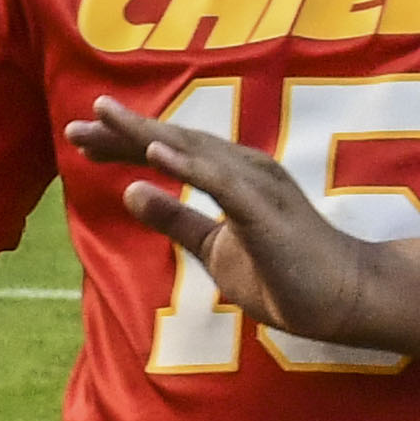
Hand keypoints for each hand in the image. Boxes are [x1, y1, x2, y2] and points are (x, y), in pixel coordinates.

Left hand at [76, 94, 388, 350]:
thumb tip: (131, 192)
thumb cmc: (285, 274)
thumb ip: (176, 220)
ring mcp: (258, 188)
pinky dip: (189, 167)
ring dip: (148, 135)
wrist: (346, 301)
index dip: (123, 143)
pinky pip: (223, 185)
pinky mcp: (267, 213)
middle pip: (175, 143)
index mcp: (230, 178)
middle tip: (74, 126)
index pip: (168, 152)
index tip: (79, 138)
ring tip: (105, 119)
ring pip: (195, 153)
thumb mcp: (214, 248)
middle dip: (123, 132)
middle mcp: (244, 171)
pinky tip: (154, 155)